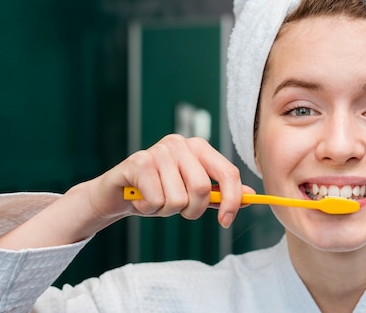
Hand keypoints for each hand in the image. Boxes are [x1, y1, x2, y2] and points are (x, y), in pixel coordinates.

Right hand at [88, 134, 252, 228]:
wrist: (117, 193)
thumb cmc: (158, 191)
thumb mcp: (192, 192)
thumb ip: (219, 193)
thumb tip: (249, 195)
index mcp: (199, 147)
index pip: (228, 172)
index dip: (232, 200)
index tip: (226, 221)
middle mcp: (180, 143)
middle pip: (203, 189)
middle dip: (192, 210)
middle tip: (177, 209)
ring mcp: (158, 150)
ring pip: (179, 198)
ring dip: (167, 210)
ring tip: (156, 200)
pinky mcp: (138, 162)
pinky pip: (157, 200)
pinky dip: (149, 208)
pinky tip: (141, 199)